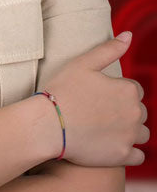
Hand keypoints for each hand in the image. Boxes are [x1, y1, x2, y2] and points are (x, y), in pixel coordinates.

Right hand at [43, 32, 148, 166]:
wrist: (48, 124)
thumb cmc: (62, 90)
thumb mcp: (82, 63)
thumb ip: (109, 49)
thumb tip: (129, 35)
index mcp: (128, 90)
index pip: (133, 89)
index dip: (115, 90)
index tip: (97, 94)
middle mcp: (135, 113)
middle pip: (139, 111)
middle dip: (124, 110)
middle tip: (97, 111)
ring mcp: (130, 136)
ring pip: (141, 133)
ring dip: (129, 131)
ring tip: (104, 128)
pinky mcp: (123, 156)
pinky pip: (138, 155)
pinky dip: (128, 151)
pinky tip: (110, 144)